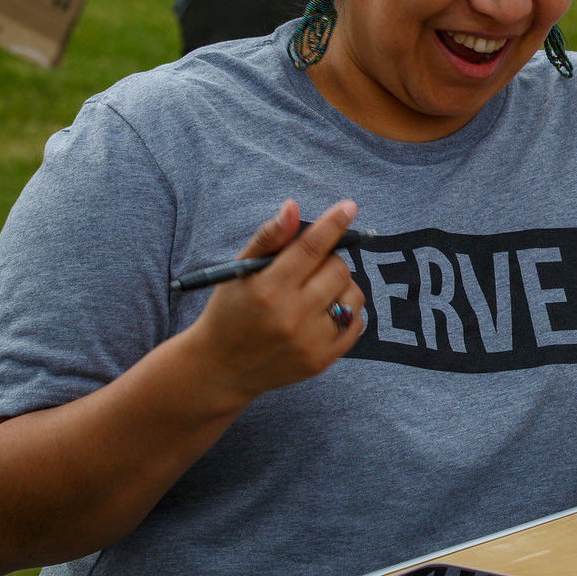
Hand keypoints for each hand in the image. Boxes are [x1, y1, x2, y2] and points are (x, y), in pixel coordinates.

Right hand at [181, 199, 366, 404]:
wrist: (220, 369)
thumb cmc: (229, 311)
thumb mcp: (239, 271)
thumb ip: (268, 238)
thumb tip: (292, 206)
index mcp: (268, 289)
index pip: (311, 248)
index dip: (333, 224)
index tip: (349, 207)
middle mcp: (291, 316)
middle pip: (338, 270)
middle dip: (329, 260)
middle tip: (311, 267)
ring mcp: (309, 342)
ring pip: (353, 296)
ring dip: (341, 286)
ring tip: (318, 290)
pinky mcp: (321, 361)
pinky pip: (356, 324)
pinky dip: (347, 312)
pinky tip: (325, 311)